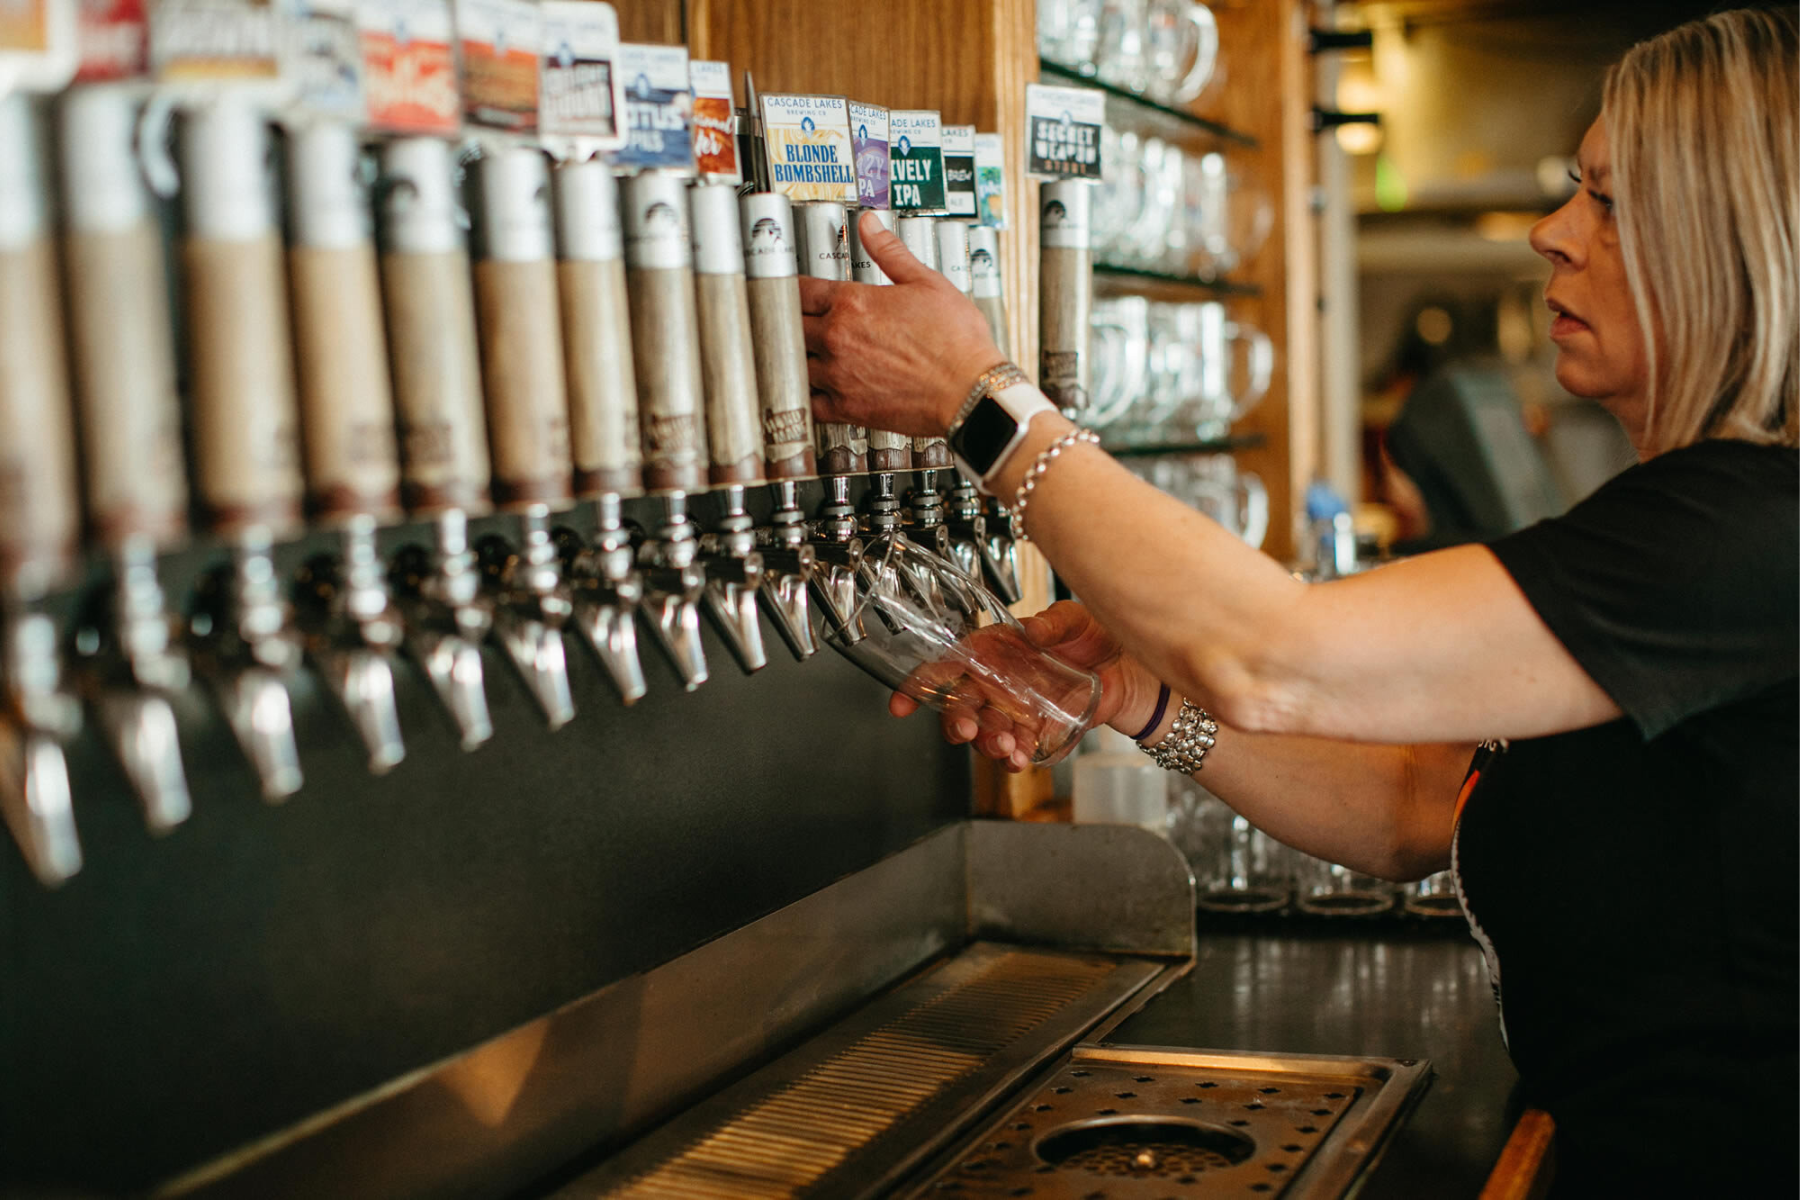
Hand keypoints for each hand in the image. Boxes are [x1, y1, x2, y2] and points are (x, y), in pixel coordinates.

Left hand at [799, 209, 1005, 436]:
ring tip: (803, 353)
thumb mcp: (926, 282)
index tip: (793, 289)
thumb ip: (889, 252)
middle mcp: (837, 339)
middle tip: (795, 320)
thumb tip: (869, 225)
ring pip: (794, 363)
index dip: (793, 287)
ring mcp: (838, 376)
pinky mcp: (846, 408)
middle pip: (790, 325)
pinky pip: (809, 402)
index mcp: (852, 304)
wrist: (970, 390)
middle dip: (791, 321)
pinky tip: (813, 389)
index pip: (800, 289)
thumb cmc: (956, 341)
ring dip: (797, 357)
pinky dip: (807, 395)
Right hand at [889, 600, 1163, 770]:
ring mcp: (1014, 710)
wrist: (1130, 669)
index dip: (921, 685)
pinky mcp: (1036, 732)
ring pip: (983, 733)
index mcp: (995, 650)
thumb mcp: (1076, 618)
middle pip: (959, 706)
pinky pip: (1014, 749)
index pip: (948, 666)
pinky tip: (1021, 758)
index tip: (901, 705)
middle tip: (965, 729)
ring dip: (987, 744)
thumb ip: (1053, 624)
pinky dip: (1014, 757)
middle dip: (956, 722)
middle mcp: (998, 682)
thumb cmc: (1097, 636)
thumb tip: (1032, 632)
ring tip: (1007, 748)